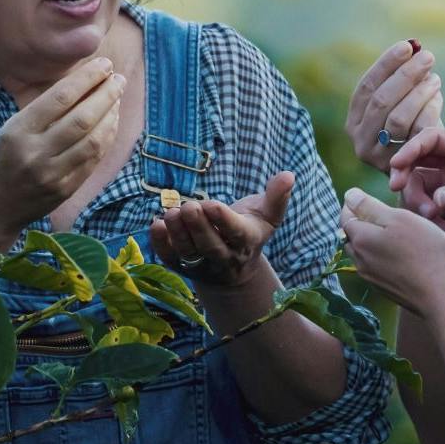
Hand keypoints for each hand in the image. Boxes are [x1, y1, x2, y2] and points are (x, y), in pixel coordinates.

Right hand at [0, 57, 124, 246]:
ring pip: (95, 140)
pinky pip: (94, 159)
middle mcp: (35, 153)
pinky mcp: (65, 190)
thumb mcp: (7, 131)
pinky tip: (111, 123)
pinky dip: (107, 138)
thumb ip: (41, 112)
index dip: (87, 78)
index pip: (60, 98)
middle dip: (107, 94)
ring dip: (111, 115)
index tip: (104, 65)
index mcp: (17, 132)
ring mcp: (52, 174)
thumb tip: (82, 84)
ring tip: (117, 99)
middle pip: (83, 118)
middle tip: (120, 79)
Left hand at [149, 171, 294, 288]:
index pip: (235, 233)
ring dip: (177, 233)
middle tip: (188, 206)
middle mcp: (224, 258)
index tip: (211, 205)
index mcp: (246, 242)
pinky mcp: (183, 267)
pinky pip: (169, 258)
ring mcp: (202, 265)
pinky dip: (160, 244)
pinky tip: (155, 225)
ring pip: (188, 253)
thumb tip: (289, 175)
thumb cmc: (251, 230)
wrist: (235, 269)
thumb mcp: (267, 215)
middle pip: (209, 246)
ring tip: (170, 213)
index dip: (223, 220)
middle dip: (197, 227)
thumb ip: (277, 196)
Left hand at [340, 188, 444, 316]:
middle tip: (386, 215)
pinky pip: (374, 266)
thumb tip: (349, 195)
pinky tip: (401, 255)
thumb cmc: (425, 250)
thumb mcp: (399, 218)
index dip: (356, 203)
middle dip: (362, 222)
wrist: (440, 294)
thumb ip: (370, 206)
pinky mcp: (382, 288)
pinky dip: (381, 256)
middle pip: (352, 234)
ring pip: (362, 251)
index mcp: (360, 239)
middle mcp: (359, 260)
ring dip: (372, 240)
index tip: (374, 199)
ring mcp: (370, 277)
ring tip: (395, 234)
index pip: (346, 215)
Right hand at [346, 40, 442, 172]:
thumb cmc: (409, 126)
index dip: (385, 64)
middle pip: (381, 101)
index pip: (366, 87)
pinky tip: (438, 96)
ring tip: (435, 78)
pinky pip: (417, 134)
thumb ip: (400, 78)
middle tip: (428, 57)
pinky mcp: (401, 166)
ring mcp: (379, 156)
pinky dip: (429, 111)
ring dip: (419, 93)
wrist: (420, 167)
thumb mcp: (399, 103)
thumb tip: (413, 46)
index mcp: (353, 120)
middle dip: (406, 75)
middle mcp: (360, 139)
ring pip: (398, 118)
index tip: (406, 46)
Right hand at [388, 129, 444, 260]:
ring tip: (436, 219)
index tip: (396, 166)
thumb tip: (437, 199)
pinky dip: (431, 222)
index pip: (434, 139)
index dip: (411, 148)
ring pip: (419, 188)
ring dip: (418, 203)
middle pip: (419, 162)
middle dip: (407, 177)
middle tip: (399, 193)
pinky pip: (428, 210)